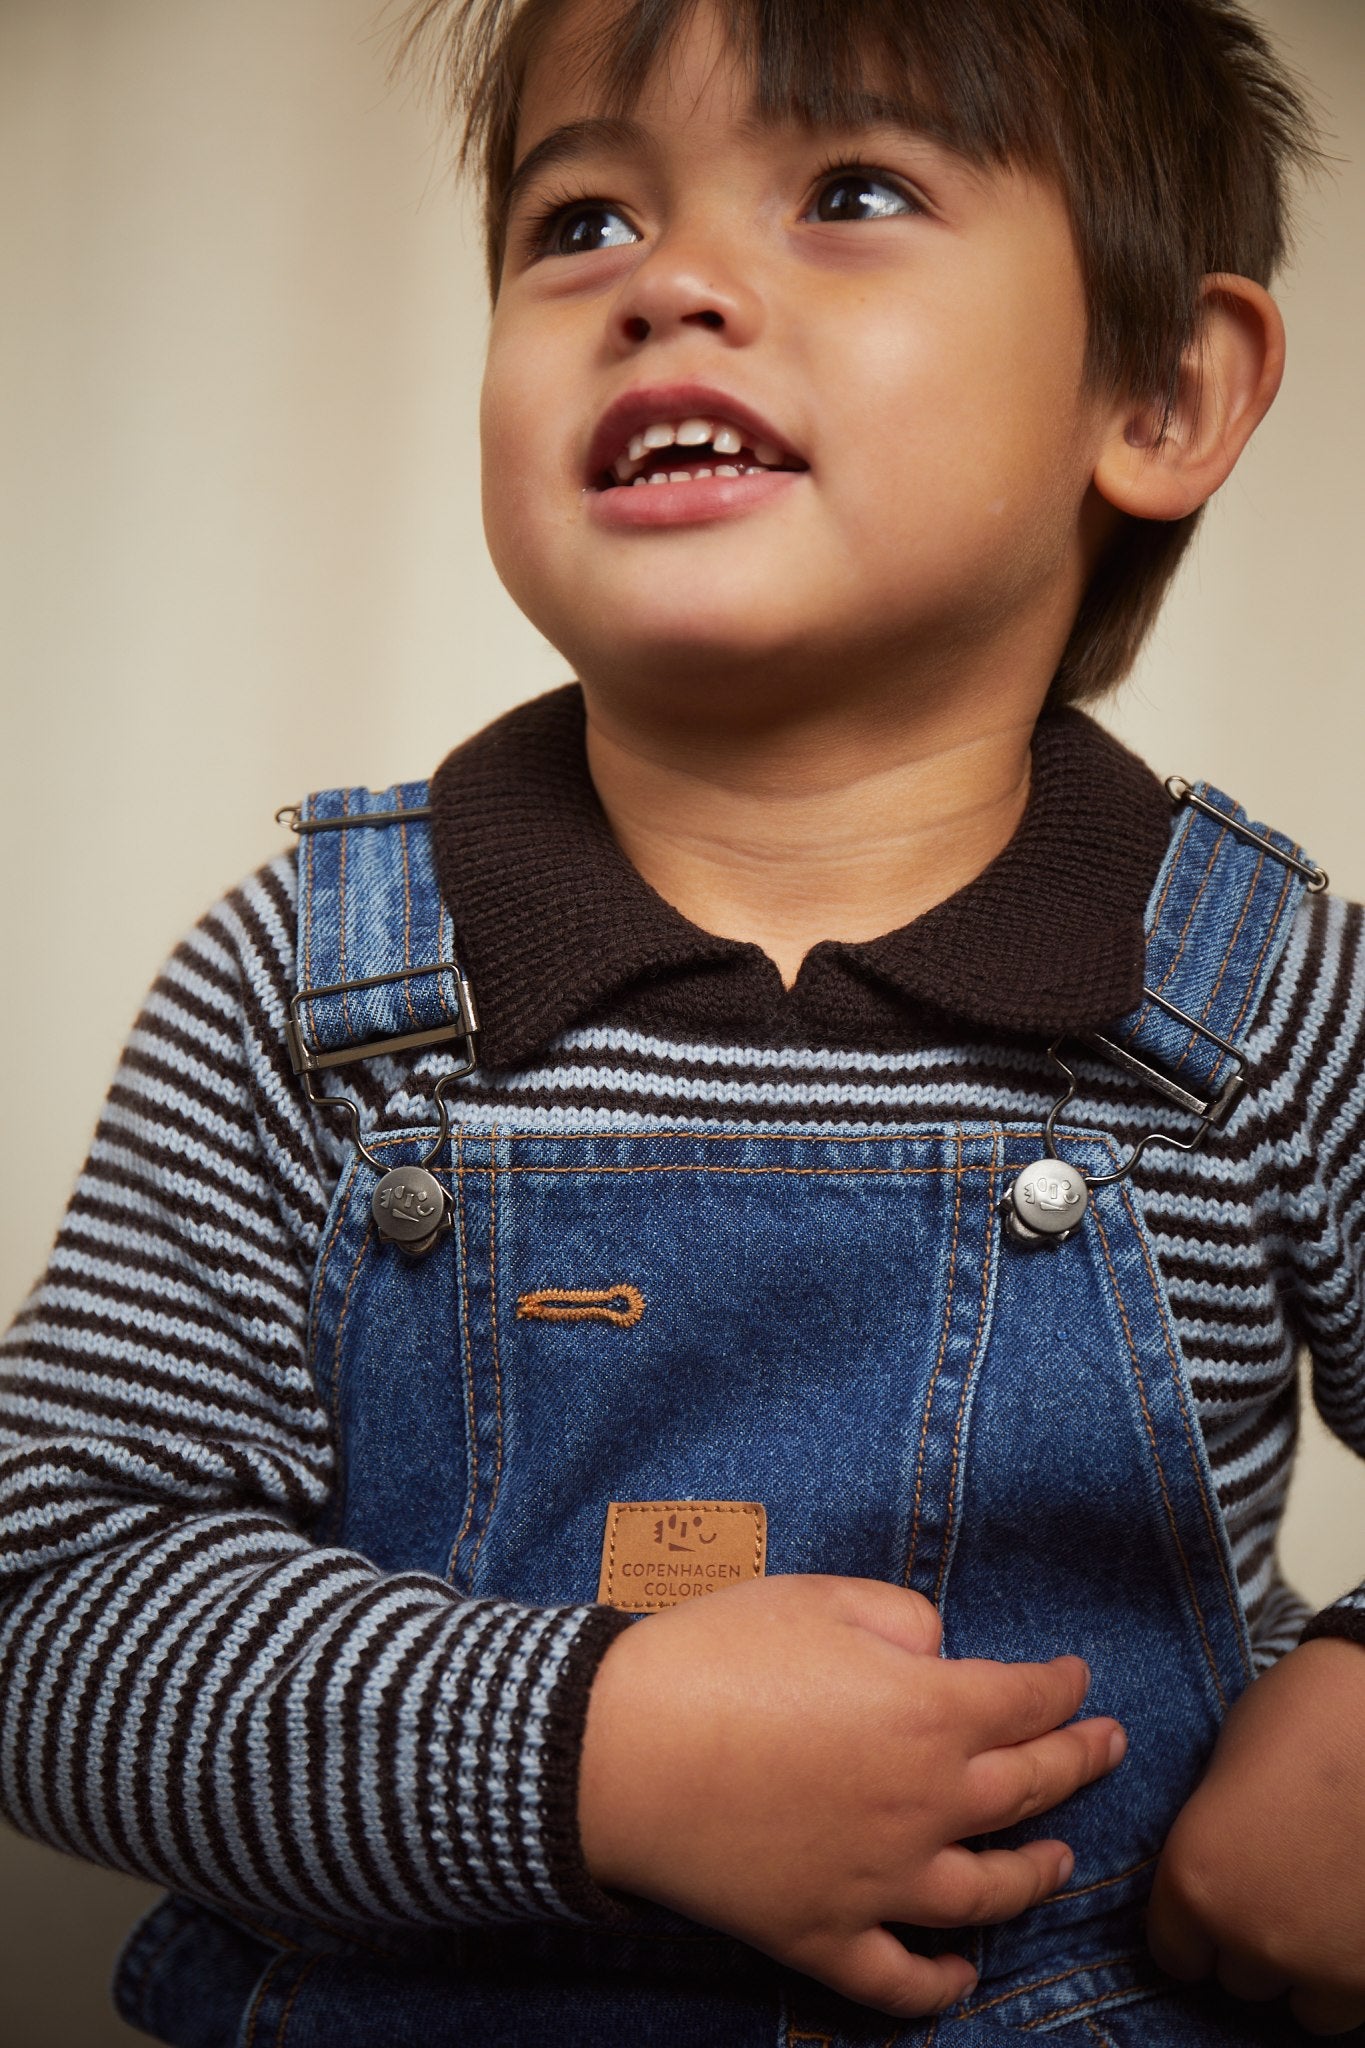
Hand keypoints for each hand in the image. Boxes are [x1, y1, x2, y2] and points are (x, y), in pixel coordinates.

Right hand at [578, 1573, 1125, 2018]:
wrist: (620, 1750)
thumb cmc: (716, 1657)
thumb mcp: (819, 1598)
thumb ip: (903, 1619)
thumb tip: (939, 1655)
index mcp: (931, 1713)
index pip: (1027, 1701)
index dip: (1062, 1687)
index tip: (1077, 1679)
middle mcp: (927, 1805)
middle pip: (1029, 1790)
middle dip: (1078, 1762)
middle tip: (1106, 1747)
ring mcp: (881, 1882)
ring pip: (990, 1893)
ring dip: (1038, 1873)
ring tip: (1061, 1860)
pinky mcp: (824, 1935)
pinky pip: (901, 1977)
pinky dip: (941, 1982)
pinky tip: (963, 1973)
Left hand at [1147, 1635, 1364, 2036]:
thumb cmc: (1306, 1716)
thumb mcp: (1225, 1773)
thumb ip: (1209, 1838)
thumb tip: (1215, 1869)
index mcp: (1193, 1879)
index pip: (1175, 1952)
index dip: (1195, 1924)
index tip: (1220, 1896)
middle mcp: (1250, 1936)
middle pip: (1238, 1977)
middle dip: (1253, 1937)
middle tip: (1279, 1884)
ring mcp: (1322, 1962)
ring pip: (1300, 2001)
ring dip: (1304, 1963)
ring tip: (1320, 1899)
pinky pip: (1350, 2007)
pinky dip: (1350, 1972)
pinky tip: (1351, 1915)